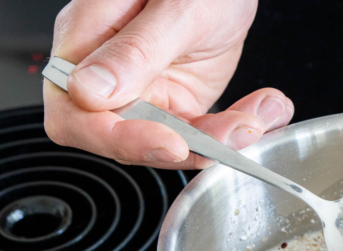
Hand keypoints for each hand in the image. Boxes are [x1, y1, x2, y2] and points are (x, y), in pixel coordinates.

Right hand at [44, 0, 293, 168]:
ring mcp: (144, 91)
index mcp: (86, 39)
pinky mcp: (178, 103)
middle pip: (123, 139)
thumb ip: (135, 50)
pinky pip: (200, 135)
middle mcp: (108, 72)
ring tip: (260, 116)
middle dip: (185, 145)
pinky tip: (267, 109)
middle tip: (234, 133)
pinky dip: (236, 128)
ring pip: (170, 144)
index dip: (115, 139)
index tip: (169, 143)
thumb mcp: (176, 7)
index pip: (75, 113)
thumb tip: (88, 92)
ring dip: (220, 140)